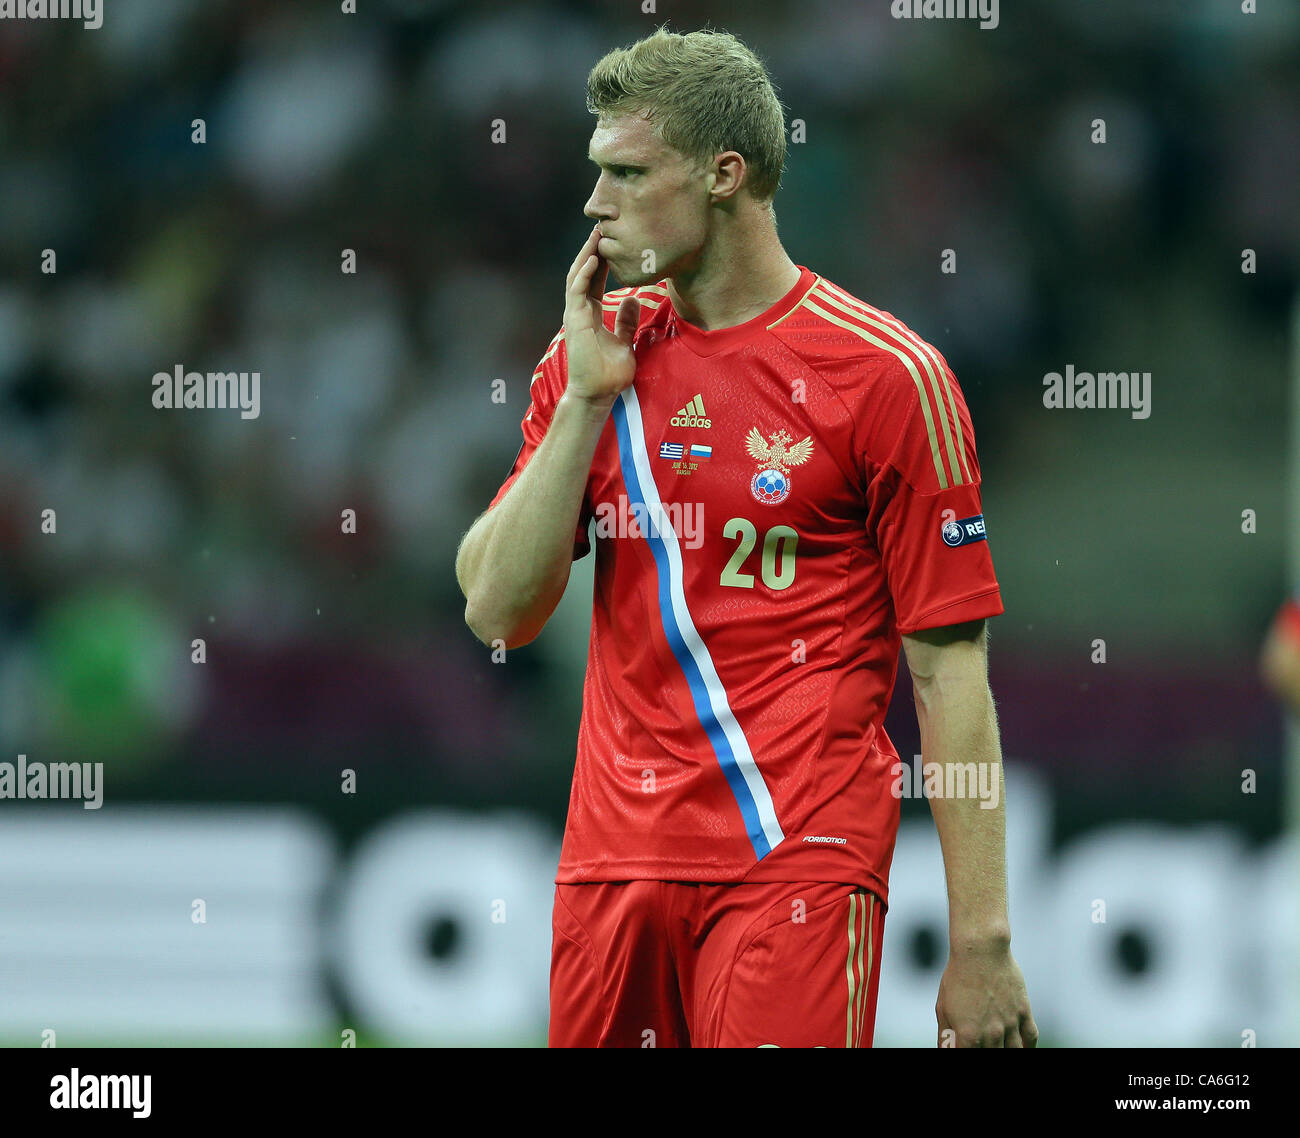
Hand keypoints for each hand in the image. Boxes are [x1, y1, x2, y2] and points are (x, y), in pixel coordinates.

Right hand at [562, 224, 639, 404]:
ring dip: (587, 256)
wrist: (598, 393)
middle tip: (605, 227)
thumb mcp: (624, 341)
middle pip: (585, 273)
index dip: (604, 260)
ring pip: (578, 277)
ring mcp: (575, 315)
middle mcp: (580, 311)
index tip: (614, 241)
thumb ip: (625, 321)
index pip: (595, 280)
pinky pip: (577, 292)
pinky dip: (584, 275)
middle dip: (593, 250)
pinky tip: (593, 260)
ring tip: (597, 235)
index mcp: (591, 314)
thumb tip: (631, 300)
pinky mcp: (574, 322)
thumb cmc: (609, 373)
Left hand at [935, 939, 1037, 1046]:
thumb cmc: (957, 976)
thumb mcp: (943, 1007)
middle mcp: (991, 1033)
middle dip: (987, 1052)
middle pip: (993, 1056)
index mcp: (968, 1035)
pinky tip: (1022, 1048)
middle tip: (984, 1044)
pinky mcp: (1023, 1011)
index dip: (966, 1055)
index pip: (968, 1058)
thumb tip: (947, 1050)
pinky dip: (1028, 1047)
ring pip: (1013, 1052)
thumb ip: (945, 1035)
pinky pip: (1031, 1038)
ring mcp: (1010, 1023)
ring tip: (999, 1046)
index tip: (966, 1047)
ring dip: (1007, 1051)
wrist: (980, 951)